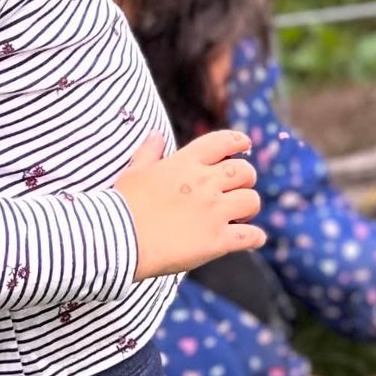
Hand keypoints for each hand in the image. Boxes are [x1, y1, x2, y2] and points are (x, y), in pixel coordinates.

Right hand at [115, 130, 264, 280]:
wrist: (120, 239)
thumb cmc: (123, 205)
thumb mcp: (133, 172)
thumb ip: (148, 152)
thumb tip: (156, 134)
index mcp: (185, 163)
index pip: (222, 142)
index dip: (238, 141)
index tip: (245, 145)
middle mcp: (204, 184)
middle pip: (245, 172)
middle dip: (246, 179)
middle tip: (236, 190)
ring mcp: (213, 212)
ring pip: (252, 201)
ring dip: (249, 207)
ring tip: (239, 215)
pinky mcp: (216, 240)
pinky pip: (250, 236)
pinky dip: (255, 238)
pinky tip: (252, 239)